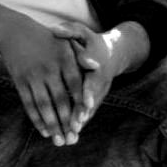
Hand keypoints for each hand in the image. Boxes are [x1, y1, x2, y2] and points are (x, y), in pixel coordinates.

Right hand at [0, 13, 86, 145]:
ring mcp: (32, 75)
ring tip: (59, 141)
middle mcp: (48, 68)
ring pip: (43, 105)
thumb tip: (95, 66)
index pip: (75, 84)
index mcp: (63, 58)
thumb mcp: (65, 42)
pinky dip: (36, 119)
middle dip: (66, 121)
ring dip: (52, 125)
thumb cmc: (46, 39)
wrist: (14, 32)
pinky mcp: (19, 81)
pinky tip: (44, 131)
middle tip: (73, 138)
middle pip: (60, 99)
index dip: (81, 102)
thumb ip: (81, 55)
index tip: (85, 119)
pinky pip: (28, 103)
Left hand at [50, 21, 150, 136]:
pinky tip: (70, 136)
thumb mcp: (82, 33)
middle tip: (76, 126)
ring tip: (71, 137)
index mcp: (96, 64)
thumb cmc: (90, 42)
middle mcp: (99, 80)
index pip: (93, 79)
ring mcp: (98, 92)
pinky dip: (78, 124)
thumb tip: (54, 29)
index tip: (85, 102)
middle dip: (84, 113)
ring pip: (88, 110)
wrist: (111, 53)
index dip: (90, 91)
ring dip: (80, 124)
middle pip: (92, 99)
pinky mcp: (94, 100)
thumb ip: (70, 31)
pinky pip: (86, 113)